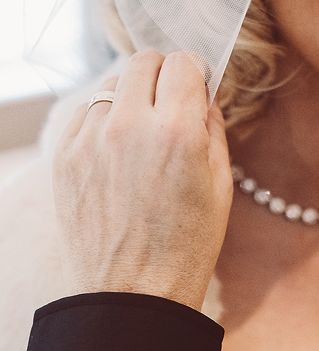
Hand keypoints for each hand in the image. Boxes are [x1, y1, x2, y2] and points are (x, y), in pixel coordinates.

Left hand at [53, 51, 232, 309]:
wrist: (133, 290)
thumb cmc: (187, 242)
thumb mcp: (221, 184)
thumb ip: (213, 128)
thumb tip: (203, 96)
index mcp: (178, 132)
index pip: (182, 63)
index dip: (195, 72)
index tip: (196, 86)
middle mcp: (130, 125)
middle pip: (143, 61)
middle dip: (163, 74)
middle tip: (171, 101)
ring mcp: (91, 139)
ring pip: (112, 81)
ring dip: (133, 93)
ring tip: (143, 126)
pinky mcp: (65, 155)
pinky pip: (86, 110)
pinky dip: (105, 116)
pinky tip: (118, 145)